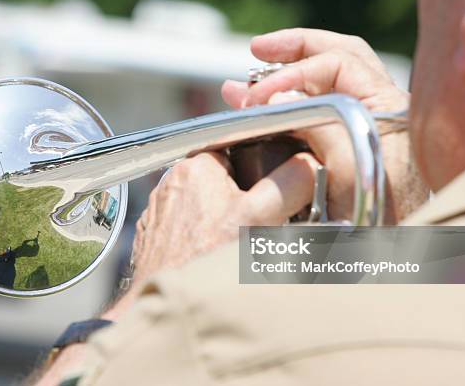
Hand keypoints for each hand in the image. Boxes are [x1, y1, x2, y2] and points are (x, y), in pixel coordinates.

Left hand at [102, 151, 317, 318]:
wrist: (169, 309)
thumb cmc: (207, 261)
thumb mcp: (260, 217)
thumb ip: (290, 184)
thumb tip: (310, 165)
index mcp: (195, 166)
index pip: (238, 155)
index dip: (260, 177)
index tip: (268, 201)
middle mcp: (170, 183)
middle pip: (222, 182)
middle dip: (243, 203)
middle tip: (257, 229)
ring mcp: (159, 211)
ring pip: (205, 207)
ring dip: (224, 223)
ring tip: (234, 248)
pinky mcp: (154, 237)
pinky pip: (187, 228)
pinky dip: (202, 239)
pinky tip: (212, 259)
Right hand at [222, 28, 427, 221]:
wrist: (389, 247)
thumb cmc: (381, 216)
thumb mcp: (350, 171)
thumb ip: (320, 126)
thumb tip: (279, 96)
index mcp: (388, 105)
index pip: (338, 64)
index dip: (295, 72)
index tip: (261, 93)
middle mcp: (377, 106)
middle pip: (335, 57)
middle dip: (293, 50)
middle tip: (257, 49)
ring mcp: (359, 122)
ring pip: (322, 80)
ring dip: (283, 76)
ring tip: (244, 85)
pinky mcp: (342, 141)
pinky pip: (312, 107)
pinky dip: (283, 102)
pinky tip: (257, 107)